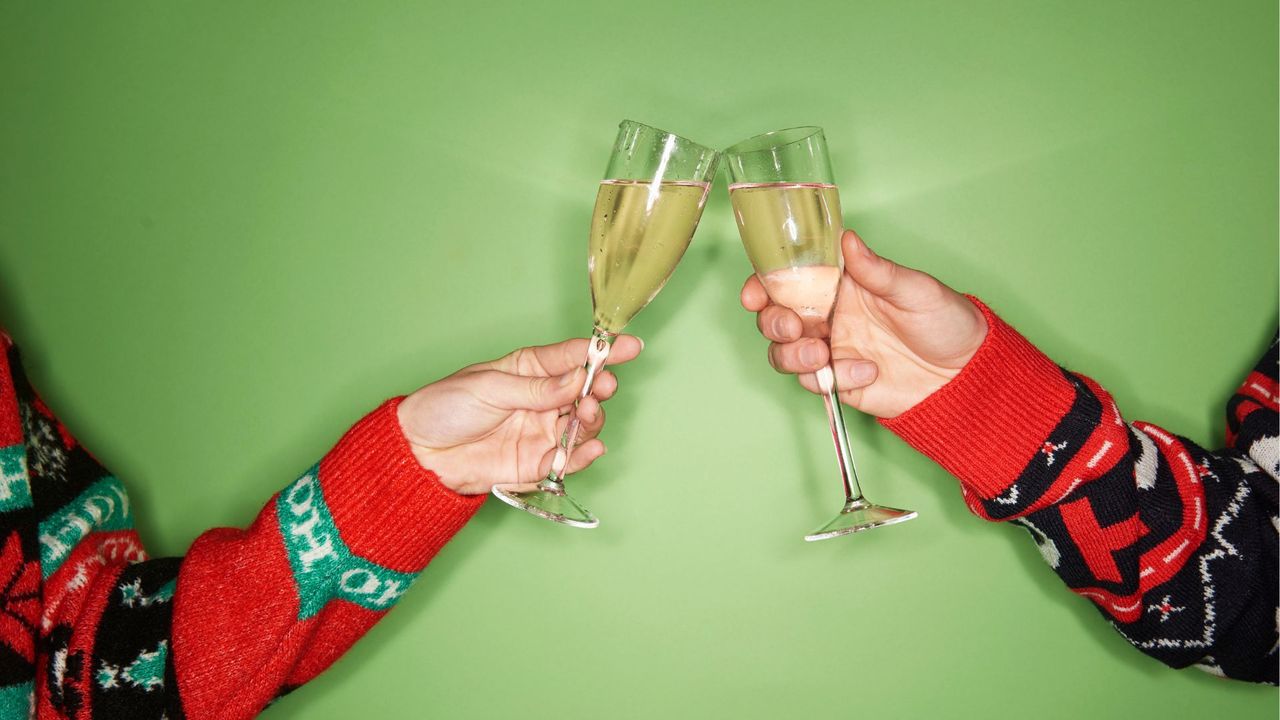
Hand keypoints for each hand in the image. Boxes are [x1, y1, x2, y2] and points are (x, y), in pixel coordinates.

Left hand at [397, 336, 642, 493]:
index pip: (573, 357)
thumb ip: (536, 388)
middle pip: (585, 393)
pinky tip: (589, 449)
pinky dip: (582, 456)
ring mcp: (541, 431)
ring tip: (587, 415)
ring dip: (592, 421)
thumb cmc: (445, 407)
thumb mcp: (489, 387)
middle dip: (599, 389)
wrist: (418, 453)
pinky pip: (567, 461)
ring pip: (583, 427)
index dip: (603, 351)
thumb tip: (576, 379)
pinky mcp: (535, 463)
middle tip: (600, 388)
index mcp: (529, 370)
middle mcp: (542, 400)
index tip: (631, 346)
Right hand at [741, 229, 986, 417]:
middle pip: (774, 317)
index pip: (789, 279)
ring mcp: (831, 349)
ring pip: (783, 353)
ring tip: (824, 356)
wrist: (965, 374)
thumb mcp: (915, 289)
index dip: (763, 285)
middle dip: (773, 323)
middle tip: (796, 328)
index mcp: (840, 284)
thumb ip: (876, 269)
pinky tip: (867, 373)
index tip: (756, 293)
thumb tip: (848, 239)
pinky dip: (833, 380)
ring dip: (793, 356)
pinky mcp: (839, 381)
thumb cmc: (946, 320)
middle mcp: (828, 315)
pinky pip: (814, 382)